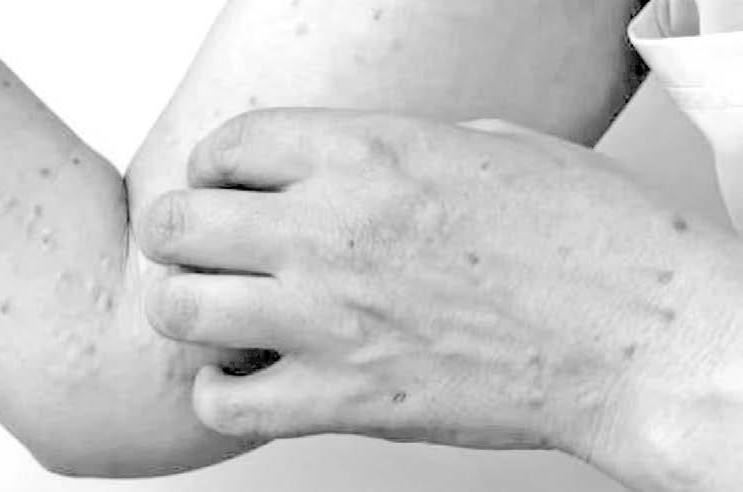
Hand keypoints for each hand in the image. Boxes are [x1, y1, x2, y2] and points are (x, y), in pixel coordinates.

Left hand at [136, 109, 737, 462]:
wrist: (637, 336)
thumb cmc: (584, 238)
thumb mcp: (485, 146)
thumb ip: (393, 150)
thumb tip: (348, 162)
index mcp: (363, 154)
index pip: (225, 145)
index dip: (214, 168)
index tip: (225, 187)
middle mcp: (328, 230)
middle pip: (175, 223)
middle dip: (178, 234)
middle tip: (203, 248)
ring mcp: (327, 318)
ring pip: (177, 309)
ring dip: (186, 308)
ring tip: (218, 311)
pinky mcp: (344, 398)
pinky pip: (224, 403)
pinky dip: (222, 391)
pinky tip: (252, 375)